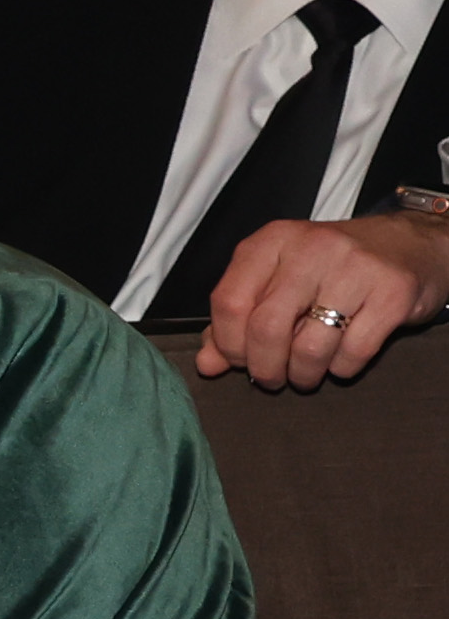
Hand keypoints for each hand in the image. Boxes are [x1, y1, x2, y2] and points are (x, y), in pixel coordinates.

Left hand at [194, 210, 448, 387]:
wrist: (411, 244)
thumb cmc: (332, 268)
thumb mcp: (279, 280)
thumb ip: (237, 318)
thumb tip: (206, 363)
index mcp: (273, 240)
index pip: (228, 302)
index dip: (228, 344)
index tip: (239, 360)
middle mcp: (312, 248)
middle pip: (265, 328)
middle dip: (263, 368)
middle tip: (271, 378)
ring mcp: (356, 268)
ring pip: (308, 348)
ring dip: (302, 374)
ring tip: (305, 373)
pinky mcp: (393, 293)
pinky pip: (352, 353)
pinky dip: (341, 369)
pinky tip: (340, 359)